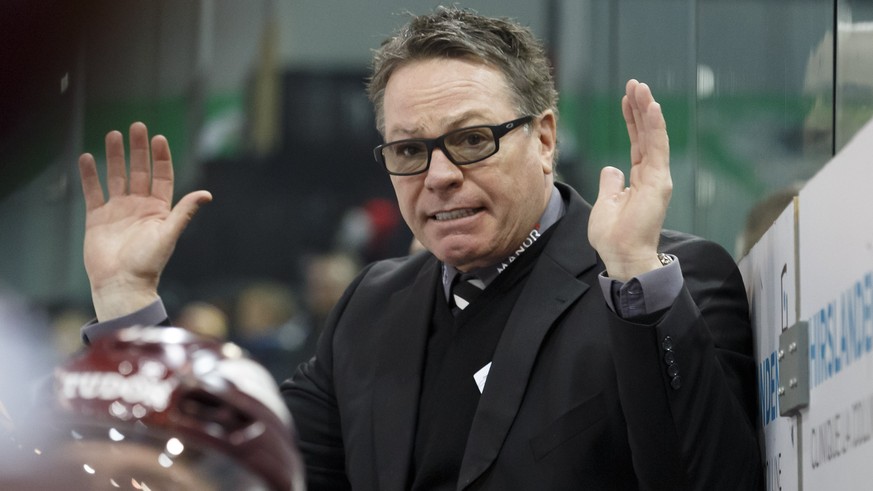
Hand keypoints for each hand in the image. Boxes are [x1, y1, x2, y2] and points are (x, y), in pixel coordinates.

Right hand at [78, 122, 211, 319]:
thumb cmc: (147, 264)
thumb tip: (206, 194)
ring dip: (115, 157)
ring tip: (112, 135)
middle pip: (139, 171)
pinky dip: (90, 176)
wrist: (121, 284)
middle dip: (138, 149)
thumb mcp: (169, 234)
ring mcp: (118, 211)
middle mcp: (139, 207)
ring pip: (116, 177)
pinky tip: (87, 158)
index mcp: (159, 210)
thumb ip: (184, 212)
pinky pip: (93, 192)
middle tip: (136, 126)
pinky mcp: (97, 219)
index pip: (161, 177)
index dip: (161, 158)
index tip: (159, 138)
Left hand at [588, 80, 671, 280]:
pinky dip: (654, 126)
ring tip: (641, 87)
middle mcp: (651, 175)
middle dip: (640, 107)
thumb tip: (611, 169)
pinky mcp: (658, 182)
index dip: (632, 119)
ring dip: (648, 110)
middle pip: (646, 134)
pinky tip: (651, 107)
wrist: (622, 256)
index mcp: (639, 179)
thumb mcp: (605, 202)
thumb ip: (611, 183)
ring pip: (654, 136)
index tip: (627, 98)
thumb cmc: (613, 236)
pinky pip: (657, 147)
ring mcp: (657, 177)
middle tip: (635, 84)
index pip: (637, 142)